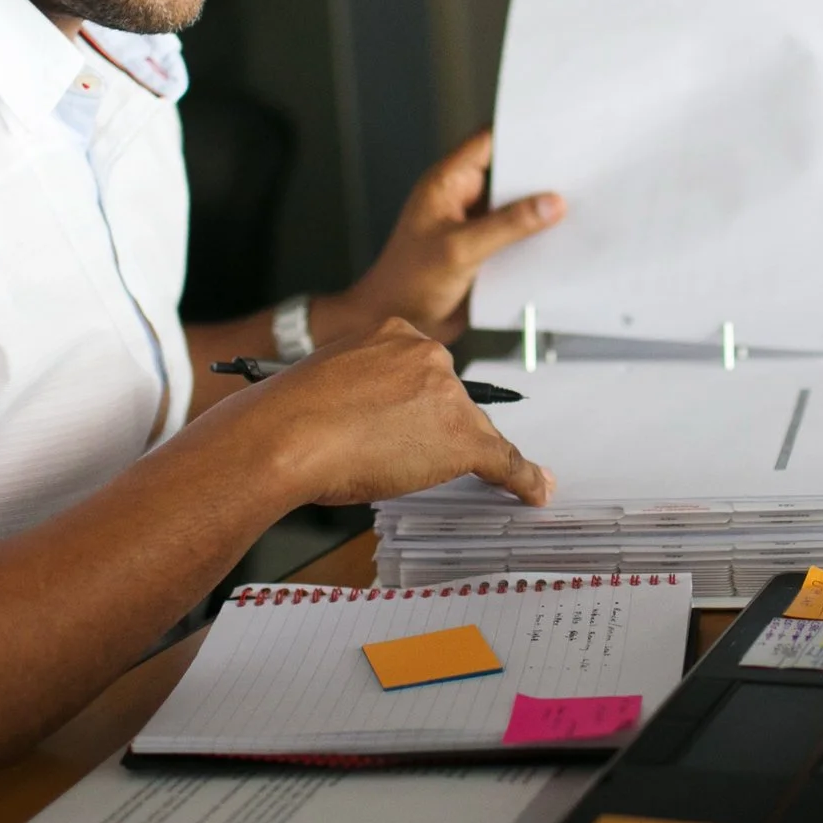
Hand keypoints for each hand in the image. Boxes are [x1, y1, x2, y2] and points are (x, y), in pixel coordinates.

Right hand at [209, 318, 552, 506]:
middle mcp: (427, 355)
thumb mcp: (327, 380)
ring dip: (449, 452)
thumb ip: (362, 389)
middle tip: (385, 449)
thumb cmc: (289, 418)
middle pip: (450, 398)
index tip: (405, 420)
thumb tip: (373, 422)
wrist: (286, 438)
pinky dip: (523, 479)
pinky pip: (503, 460)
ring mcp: (447, 395)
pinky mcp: (462, 438)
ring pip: (468, 430)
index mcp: (392, 333)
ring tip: (401, 469)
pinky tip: (536, 489)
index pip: (422, 372)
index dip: (413, 404)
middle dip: (427, 426)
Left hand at [314, 129, 563, 344]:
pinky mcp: (484, 250)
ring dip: (541, 208)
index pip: (488, 141)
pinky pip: (516, 235)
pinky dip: (536, 237)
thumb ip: (507, 225)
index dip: (521, 132)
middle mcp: (462, 198)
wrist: (395, 324)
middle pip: (507, 173)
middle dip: (539, 173)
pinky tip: (562, 239)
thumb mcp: (460, 249)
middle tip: (578, 171)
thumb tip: (551, 204)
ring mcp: (474, 224)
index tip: (558, 131)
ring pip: (515, 206)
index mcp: (447, 182)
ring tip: (580, 203)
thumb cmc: (408, 283)